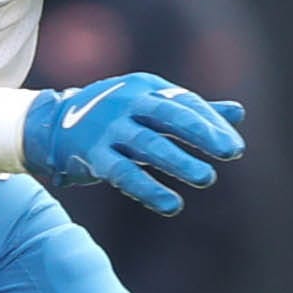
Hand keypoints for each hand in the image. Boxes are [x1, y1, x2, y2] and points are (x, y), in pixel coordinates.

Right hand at [21, 72, 245, 215]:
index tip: (235, 148)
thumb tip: (239, 112)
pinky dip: (148, 188)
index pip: (185, 103)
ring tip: (207, 177)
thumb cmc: (114, 116)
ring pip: (148, 144)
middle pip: (169, 114)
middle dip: (202, 132)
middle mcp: (128, 102)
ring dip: (179, 161)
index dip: (212, 124)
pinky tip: (172, 204)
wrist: (53, 125)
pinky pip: (124, 172)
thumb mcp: (150, 106)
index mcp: (145, 88)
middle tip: (232, 152)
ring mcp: (109, 128)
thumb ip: (192, 110)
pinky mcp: (94, 155)